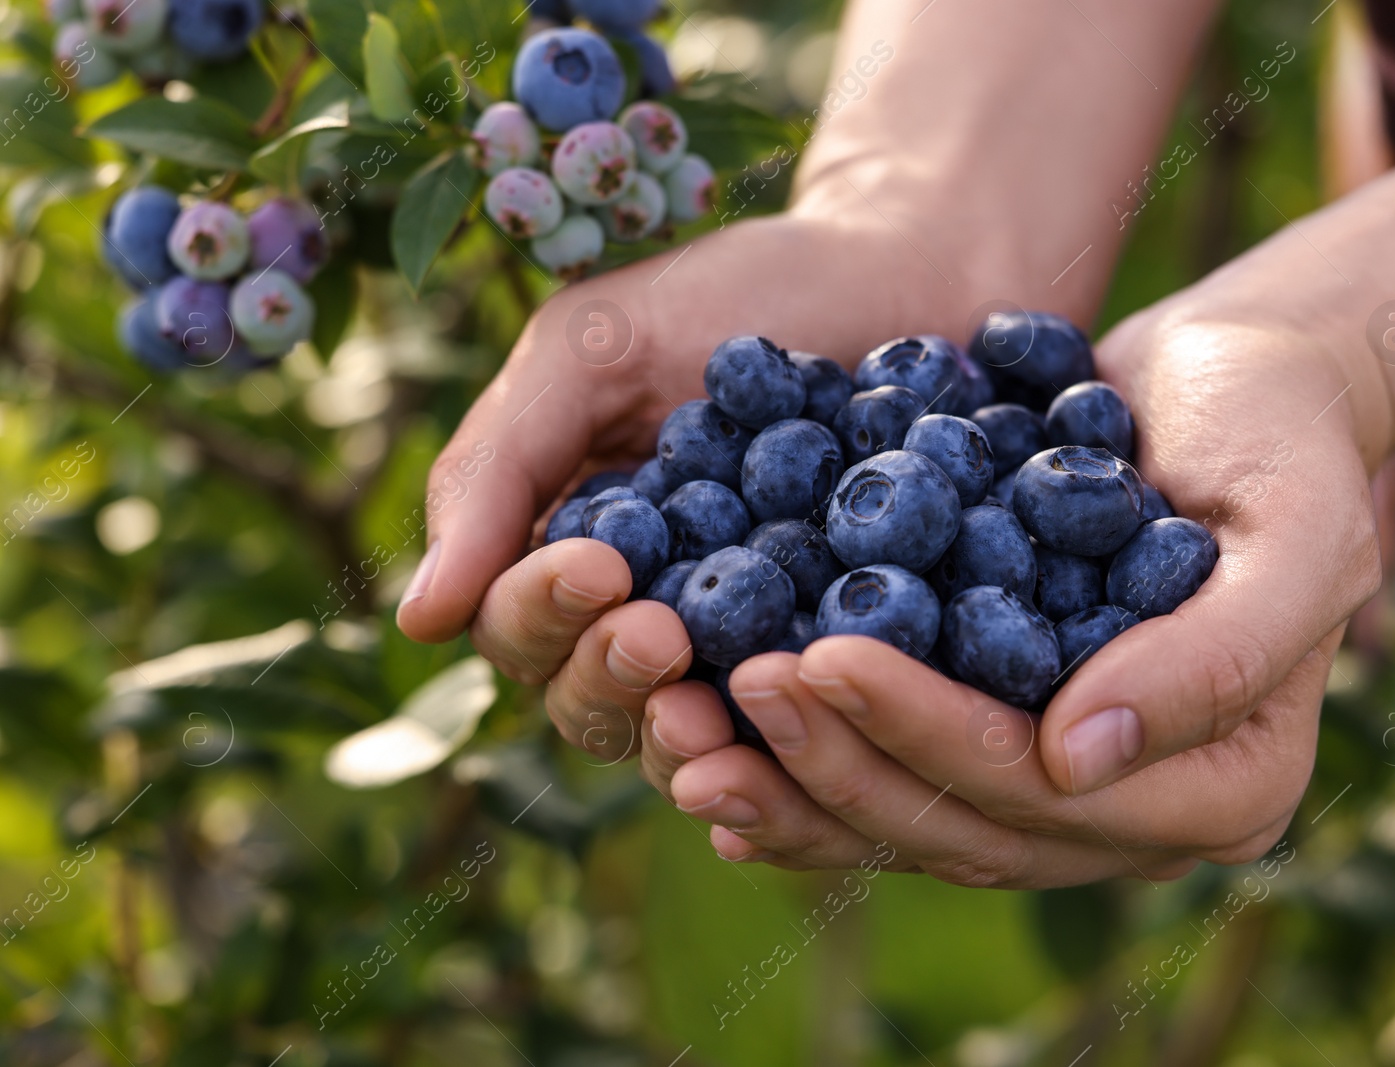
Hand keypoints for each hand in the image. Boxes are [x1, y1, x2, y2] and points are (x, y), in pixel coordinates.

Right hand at [394, 204, 1004, 762]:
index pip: (514, 623)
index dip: (539, 611)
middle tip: (661, 633)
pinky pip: (789, 736)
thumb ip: (500, 468)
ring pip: (673, 739)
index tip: (599, 566)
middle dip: (606, 675)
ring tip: (708, 708)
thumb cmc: (737, 297)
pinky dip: (776, 753)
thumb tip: (419, 624)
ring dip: (676, 737)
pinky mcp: (831, 666)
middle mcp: (640, 610)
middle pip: (583, 699)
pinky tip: (790, 742)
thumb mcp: (595, 350)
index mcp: (566, 541)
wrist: (905, 278)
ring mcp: (737, 647)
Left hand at [651, 295, 1390, 885]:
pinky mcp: (994, 735)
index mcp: (1225, 787)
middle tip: (737, 686)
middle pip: (965, 826)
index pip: (1051, 790)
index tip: (827, 656)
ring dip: (796, 785)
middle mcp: (1132, 810)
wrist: (1228, 384)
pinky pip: (889, 779)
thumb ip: (1218, 654)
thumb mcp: (1296, 526)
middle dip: (840, 763)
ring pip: (911, 822)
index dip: (930, 735)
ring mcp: (1058, 786)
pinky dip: (801, 774)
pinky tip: (711, 751)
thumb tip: (1078, 758)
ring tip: (689, 731)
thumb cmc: (1281, 439)